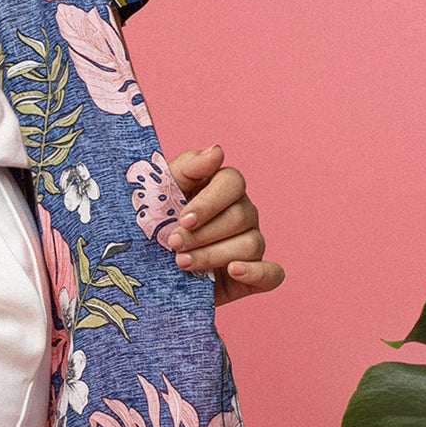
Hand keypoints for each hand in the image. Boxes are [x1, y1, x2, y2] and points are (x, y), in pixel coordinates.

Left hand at [164, 146, 284, 305]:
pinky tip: (233, 271)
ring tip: (182, 263)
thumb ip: (189, 167)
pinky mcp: (256, 275)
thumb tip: (217, 151)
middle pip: (240, 217)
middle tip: (174, 244)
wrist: (152, 265)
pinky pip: (273, 273)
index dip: (208, 202)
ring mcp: (252, 242)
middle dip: (202, 233)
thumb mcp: (163, 190)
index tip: (183, 219)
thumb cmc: (158, 221)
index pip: (232, 182)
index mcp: (222, 187)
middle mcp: (243, 212)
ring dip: (213, 255)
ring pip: (250, 244)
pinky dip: (256, 273)